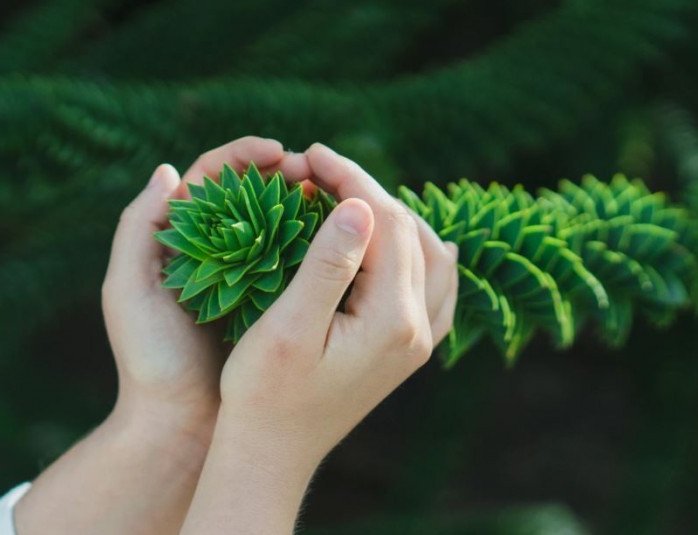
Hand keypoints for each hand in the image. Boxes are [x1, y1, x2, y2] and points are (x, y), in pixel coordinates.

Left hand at [15, 136, 310, 534]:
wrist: (179, 424)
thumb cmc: (150, 359)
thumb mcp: (128, 292)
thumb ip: (138, 229)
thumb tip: (169, 171)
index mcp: (177, 240)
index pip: (212, 179)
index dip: (245, 157)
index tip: (279, 152)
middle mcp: (212, 252)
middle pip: (252, 194)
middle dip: (284, 174)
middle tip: (316, 172)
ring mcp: (243, 278)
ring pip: (278, 226)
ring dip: (304, 206)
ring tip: (334, 196)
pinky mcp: (269, 305)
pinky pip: (295, 265)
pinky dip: (316, 247)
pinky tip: (339, 240)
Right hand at [180, 143, 457, 534]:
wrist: (272, 452)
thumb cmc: (264, 392)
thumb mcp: (288, 326)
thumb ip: (327, 264)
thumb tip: (359, 204)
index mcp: (392, 319)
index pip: (385, 223)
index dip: (349, 179)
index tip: (310, 154)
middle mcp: (418, 329)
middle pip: (410, 233)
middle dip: (365, 191)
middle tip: (316, 169)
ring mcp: (418, 343)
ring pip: (430, 256)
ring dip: (391, 217)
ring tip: (346, 197)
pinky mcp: (406, 351)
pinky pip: (433, 286)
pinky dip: (413, 252)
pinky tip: (395, 243)